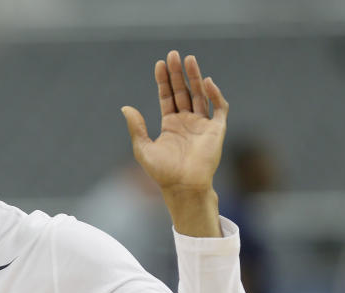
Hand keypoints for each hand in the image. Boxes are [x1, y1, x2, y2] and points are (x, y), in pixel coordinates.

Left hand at [121, 51, 227, 192]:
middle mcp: (187, 121)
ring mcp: (202, 124)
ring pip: (200, 94)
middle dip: (178, 73)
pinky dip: (214, 95)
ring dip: (195, 77)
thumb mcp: (143, 148)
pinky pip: (218, 107)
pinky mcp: (216, 129)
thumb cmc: (162, 172)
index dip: (163, 81)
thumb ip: (136, 127)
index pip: (167, 96)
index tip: (159, 64)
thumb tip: (125, 107)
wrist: (183, 186)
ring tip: (188, 59)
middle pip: (183, 91)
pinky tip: (207, 82)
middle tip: (173, 54)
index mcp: (170, 125)